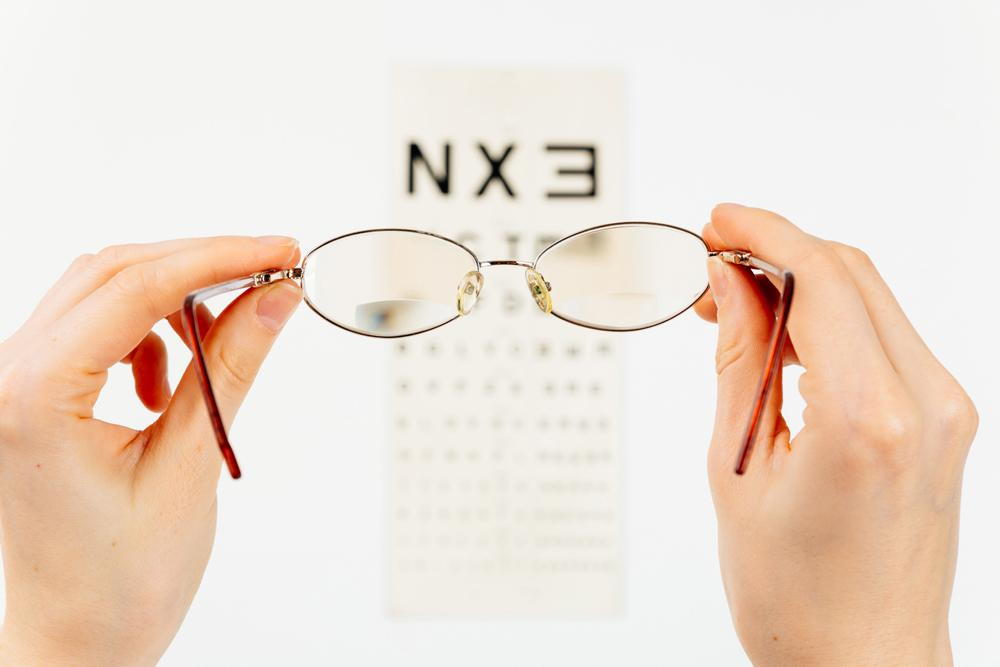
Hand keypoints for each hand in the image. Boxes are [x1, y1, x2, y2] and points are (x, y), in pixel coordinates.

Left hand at [0, 236, 301, 664]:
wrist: (80, 639)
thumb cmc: (123, 579)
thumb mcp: (191, 467)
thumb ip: (232, 369)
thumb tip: (275, 298)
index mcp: (32, 398)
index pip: (133, 288)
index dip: (219, 258)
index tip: (281, 252)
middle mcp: (6, 378)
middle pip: (111, 272)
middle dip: (200, 265)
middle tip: (274, 273)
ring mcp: (12, 383)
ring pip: (100, 291)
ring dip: (172, 302)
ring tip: (222, 348)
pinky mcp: (30, 392)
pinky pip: (93, 327)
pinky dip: (146, 335)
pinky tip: (168, 387)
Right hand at [695, 204, 977, 665]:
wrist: (865, 663)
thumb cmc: (796, 596)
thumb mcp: (740, 470)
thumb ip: (740, 361)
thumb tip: (731, 284)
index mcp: (866, 420)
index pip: (822, 278)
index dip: (764, 234)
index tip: (717, 223)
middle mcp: (924, 404)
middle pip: (852, 275)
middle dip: (777, 251)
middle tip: (711, 263)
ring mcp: (945, 411)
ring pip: (870, 299)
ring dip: (800, 284)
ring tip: (732, 309)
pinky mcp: (944, 421)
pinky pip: (884, 337)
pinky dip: (829, 319)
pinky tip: (779, 339)